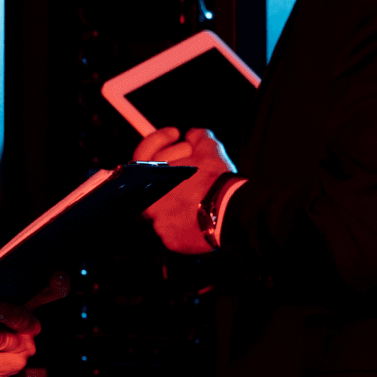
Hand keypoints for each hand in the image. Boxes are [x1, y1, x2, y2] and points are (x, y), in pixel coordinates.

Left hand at [133, 127, 235, 253]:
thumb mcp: (208, 147)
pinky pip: (174, 228)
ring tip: (199, 190)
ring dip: (179, 198)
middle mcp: (150, 203)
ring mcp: (159, 223)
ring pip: (165, 207)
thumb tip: (193, 135)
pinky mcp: (171, 241)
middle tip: (190, 166)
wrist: (232, 212)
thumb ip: (196, 136)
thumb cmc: (217, 180)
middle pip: (154, 183)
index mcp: (152, 178)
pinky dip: (185, 219)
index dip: (160, 140)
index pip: (144, 153)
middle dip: (172, 172)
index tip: (175, 135)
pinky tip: (201, 210)